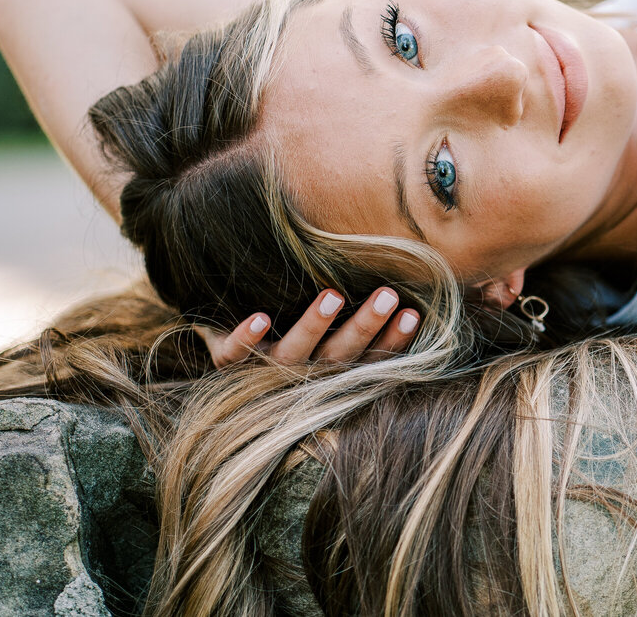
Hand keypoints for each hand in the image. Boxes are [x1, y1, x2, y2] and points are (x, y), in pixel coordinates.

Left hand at [201, 287, 419, 367]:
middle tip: (387, 296)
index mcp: (329, 364)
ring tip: (333, 295)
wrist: (224, 334)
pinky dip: (246, 337)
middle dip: (363, 326)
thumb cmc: (287, 320)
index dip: (392, 339)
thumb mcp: (324, 316)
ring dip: (313, 325)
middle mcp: (302, 370)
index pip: (368, 356)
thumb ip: (353, 302)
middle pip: (337, 355)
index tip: (413, 313)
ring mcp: (263, 367)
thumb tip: (406, 266)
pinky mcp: (227, 357)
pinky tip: (260, 318)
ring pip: (291, 354)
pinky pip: (234, 353)